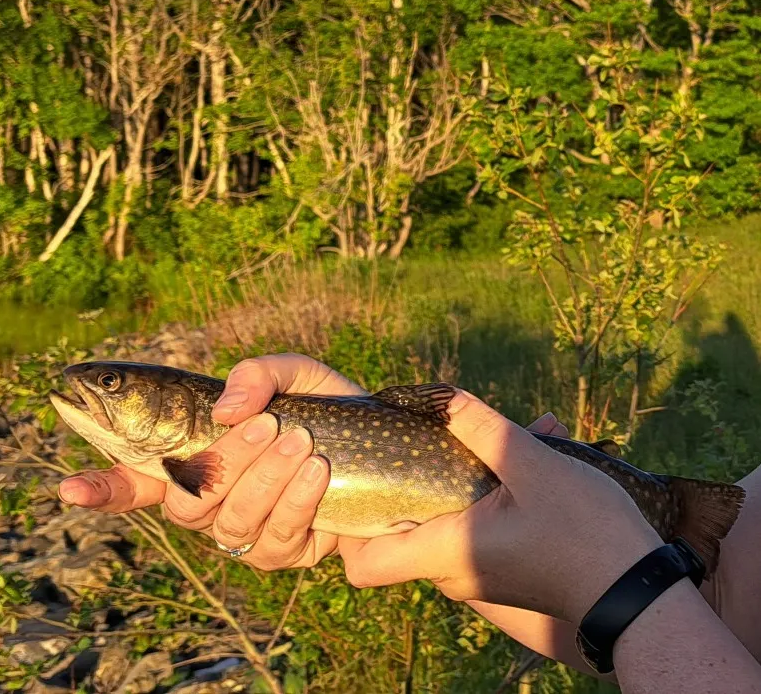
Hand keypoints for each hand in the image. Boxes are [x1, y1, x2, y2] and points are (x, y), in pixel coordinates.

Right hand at [58, 353, 362, 570]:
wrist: (387, 448)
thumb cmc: (327, 407)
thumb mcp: (294, 373)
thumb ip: (257, 374)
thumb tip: (228, 411)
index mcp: (197, 454)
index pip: (134, 478)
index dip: (99, 486)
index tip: (67, 490)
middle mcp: (210, 498)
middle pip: (184, 500)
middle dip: (224, 461)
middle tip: (266, 424)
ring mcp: (243, 529)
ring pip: (228, 517)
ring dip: (264, 476)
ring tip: (301, 441)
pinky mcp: (282, 551)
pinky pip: (274, 536)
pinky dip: (296, 499)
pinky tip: (317, 470)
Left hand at [338, 390, 662, 624]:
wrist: (639, 592)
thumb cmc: (585, 533)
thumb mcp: (530, 464)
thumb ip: (480, 427)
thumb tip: (442, 394)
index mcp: (444, 551)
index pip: (360, 564)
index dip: (347, 525)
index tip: (359, 478)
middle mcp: (451, 572)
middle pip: (396, 532)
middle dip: (406, 481)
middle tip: (419, 437)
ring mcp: (475, 574)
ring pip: (438, 523)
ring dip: (449, 481)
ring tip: (482, 439)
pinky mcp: (498, 569)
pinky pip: (468, 528)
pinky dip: (476, 495)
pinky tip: (516, 458)